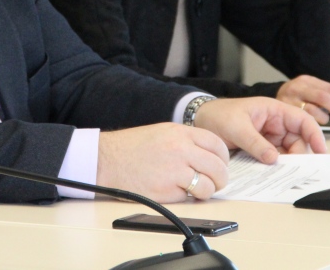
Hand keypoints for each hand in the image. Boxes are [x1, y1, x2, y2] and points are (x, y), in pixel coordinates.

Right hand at [97, 123, 229, 201]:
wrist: (107, 160)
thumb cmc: (131, 147)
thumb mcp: (162, 132)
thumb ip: (186, 141)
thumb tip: (209, 156)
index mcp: (180, 133)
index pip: (217, 145)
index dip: (223, 158)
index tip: (220, 166)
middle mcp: (180, 149)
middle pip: (217, 167)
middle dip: (220, 179)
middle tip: (214, 183)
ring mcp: (174, 170)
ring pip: (207, 186)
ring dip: (205, 191)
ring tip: (196, 191)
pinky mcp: (166, 190)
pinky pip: (188, 197)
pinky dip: (185, 197)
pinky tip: (174, 191)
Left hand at [193, 97, 327, 164]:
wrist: (200, 120)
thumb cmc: (218, 115)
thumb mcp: (236, 127)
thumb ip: (255, 142)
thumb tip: (273, 158)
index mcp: (273, 110)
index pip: (302, 120)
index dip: (315, 134)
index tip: (321, 151)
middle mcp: (275, 123)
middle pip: (298, 140)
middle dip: (298, 154)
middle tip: (292, 169)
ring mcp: (269, 136)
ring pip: (288, 152)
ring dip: (286, 162)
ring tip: (280, 172)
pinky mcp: (262, 148)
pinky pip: (274, 158)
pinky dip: (275, 166)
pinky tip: (271, 173)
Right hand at [276, 75, 329, 124]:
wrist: (270, 102)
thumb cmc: (296, 99)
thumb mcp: (310, 91)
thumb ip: (327, 96)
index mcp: (307, 80)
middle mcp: (297, 88)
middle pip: (324, 98)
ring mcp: (290, 100)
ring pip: (314, 112)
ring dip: (324, 118)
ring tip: (324, 119)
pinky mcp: (285, 113)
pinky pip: (305, 121)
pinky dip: (314, 125)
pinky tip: (313, 124)